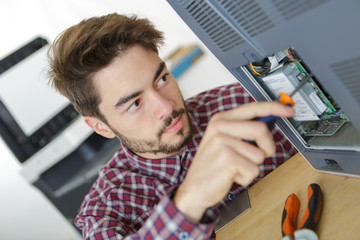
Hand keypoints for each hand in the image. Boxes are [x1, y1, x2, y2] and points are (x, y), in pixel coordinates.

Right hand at [173, 102, 293, 222]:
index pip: (253, 108)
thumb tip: (269, 123)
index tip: (289, 110)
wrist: (195, 188)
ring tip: (235, 168)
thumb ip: (242, 130)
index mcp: (221, 120)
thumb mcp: (223, 141)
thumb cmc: (212, 165)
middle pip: (261, 130)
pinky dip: (246, 178)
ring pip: (260, 154)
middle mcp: (220, 127)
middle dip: (267, 148)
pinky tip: (232, 176)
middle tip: (257, 157)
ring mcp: (222, 142)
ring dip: (252, 166)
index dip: (274, 108)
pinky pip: (254, 169)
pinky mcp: (227, 158)